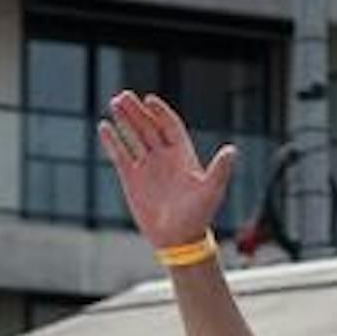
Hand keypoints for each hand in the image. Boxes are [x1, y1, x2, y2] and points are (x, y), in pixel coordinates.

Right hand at [96, 92, 236, 250]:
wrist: (178, 240)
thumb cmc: (199, 216)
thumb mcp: (212, 190)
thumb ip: (220, 169)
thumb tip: (232, 150)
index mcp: (183, 156)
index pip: (170, 126)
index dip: (160, 112)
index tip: (149, 99)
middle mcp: (164, 158)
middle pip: (149, 127)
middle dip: (137, 111)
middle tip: (123, 96)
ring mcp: (147, 167)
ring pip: (134, 137)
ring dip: (125, 120)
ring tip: (114, 102)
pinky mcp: (132, 179)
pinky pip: (120, 155)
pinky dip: (112, 141)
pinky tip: (104, 127)